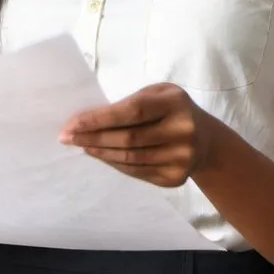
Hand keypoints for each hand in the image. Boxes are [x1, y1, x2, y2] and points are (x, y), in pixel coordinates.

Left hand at [59, 84, 217, 187]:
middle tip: (67, 137)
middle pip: (128, 139)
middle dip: (93, 138)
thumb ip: (130, 103)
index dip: (100, 119)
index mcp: (175, 102)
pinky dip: (115, 164)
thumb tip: (88, 120)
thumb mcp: (158, 94)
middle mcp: (182, 131)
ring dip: (100, 153)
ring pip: (130, 159)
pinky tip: (100, 156)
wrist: (206, 139)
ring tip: (81, 146)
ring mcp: (181, 158)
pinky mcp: (175, 179)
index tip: (72, 123)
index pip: (132, 112)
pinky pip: (136, 172)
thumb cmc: (171, 109)